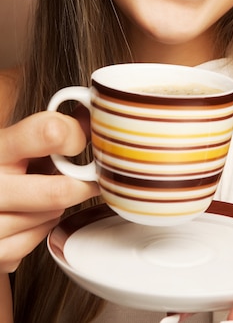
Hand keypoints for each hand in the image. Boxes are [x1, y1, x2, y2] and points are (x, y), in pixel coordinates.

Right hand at [0, 111, 98, 272]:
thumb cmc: (0, 168)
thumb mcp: (17, 143)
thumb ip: (54, 128)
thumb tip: (96, 116)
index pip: (50, 132)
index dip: (75, 136)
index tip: (80, 141)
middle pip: (60, 191)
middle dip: (79, 185)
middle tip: (85, 178)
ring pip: (52, 216)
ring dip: (57, 206)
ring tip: (39, 193)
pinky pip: (37, 242)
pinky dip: (40, 229)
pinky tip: (27, 216)